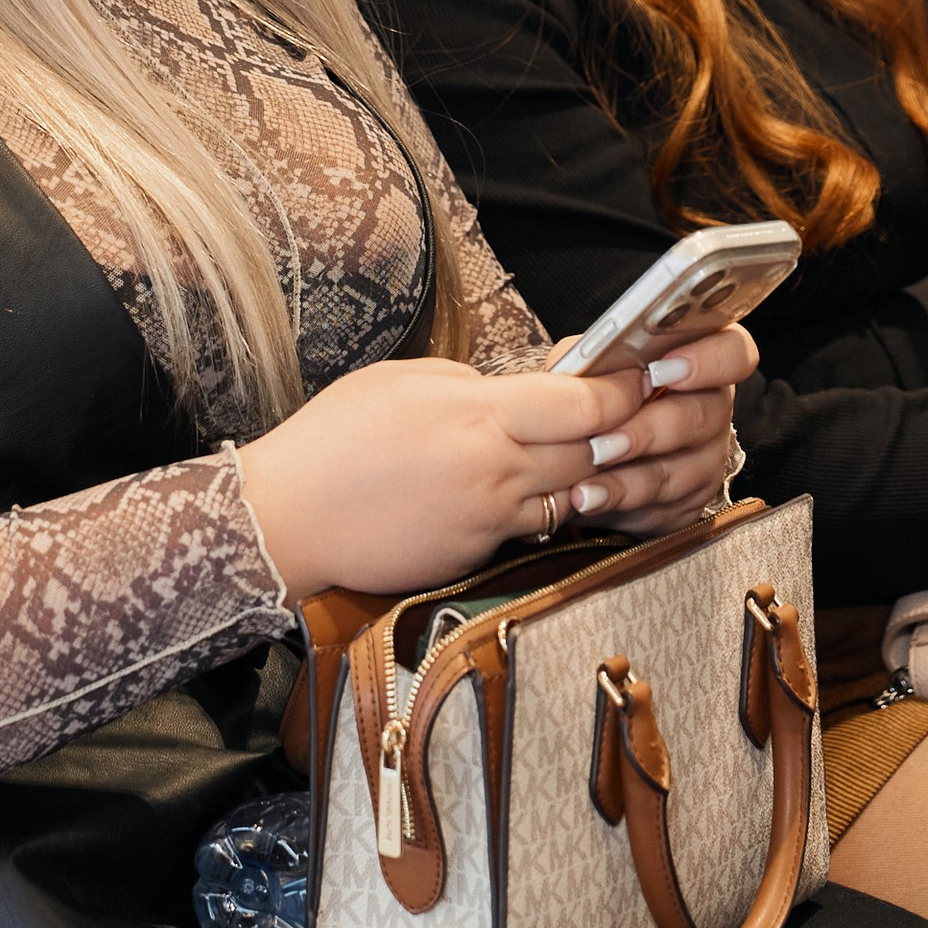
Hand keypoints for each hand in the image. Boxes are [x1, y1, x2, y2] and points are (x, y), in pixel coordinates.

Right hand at [240, 326, 753, 603]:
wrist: (287, 519)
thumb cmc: (333, 440)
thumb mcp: (405, 382)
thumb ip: (471, 385)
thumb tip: (513, 391)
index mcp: (479, 416)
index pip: (582, 403)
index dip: (622, 390)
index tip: (641, 374)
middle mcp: (495, 471)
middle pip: (592, 453)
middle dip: (620, 433)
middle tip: (640, 413)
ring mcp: (488, 519)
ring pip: (569, 496)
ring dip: (584, 476)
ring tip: (592, 453)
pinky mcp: (474, 554)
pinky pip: (526, 528)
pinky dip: (536, 508)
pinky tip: (526, 492)